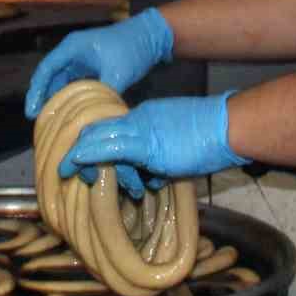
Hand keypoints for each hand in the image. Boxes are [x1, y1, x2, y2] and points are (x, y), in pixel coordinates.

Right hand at [22, 8, 173, 117]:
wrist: (152, 36)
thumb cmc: (133, 49)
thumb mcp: (118, 73)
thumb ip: (103, 95)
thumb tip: (94, 120)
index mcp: (72, 48)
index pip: (46, 70)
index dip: (36, 91)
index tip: (31, 112)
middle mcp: (72, 52)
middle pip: (50, 77)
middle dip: (43, 98)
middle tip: (38, 122)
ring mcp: (81, 59)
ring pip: (62, 82)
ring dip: (56, 99)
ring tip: (51, 122)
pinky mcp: (91, 67)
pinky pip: (74, 84)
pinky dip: (70, 97)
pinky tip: (69, 114)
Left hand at [57, 93, 247, 197]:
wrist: (229, 127)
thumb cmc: (210, 137)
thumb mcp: (176, 146)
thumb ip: (157, 158)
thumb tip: (149, 177)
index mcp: (145, 118)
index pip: (108, 126)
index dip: (90, 141)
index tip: (77, 157)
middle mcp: (139, 120)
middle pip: (98, 128)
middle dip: (79, 148)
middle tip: (66, 168)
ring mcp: (143, 130)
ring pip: (100, 136)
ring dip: (80, 155)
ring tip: (67, 171)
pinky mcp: (149, 145)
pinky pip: (112, 148)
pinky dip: (91, 155)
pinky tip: (78, 163)